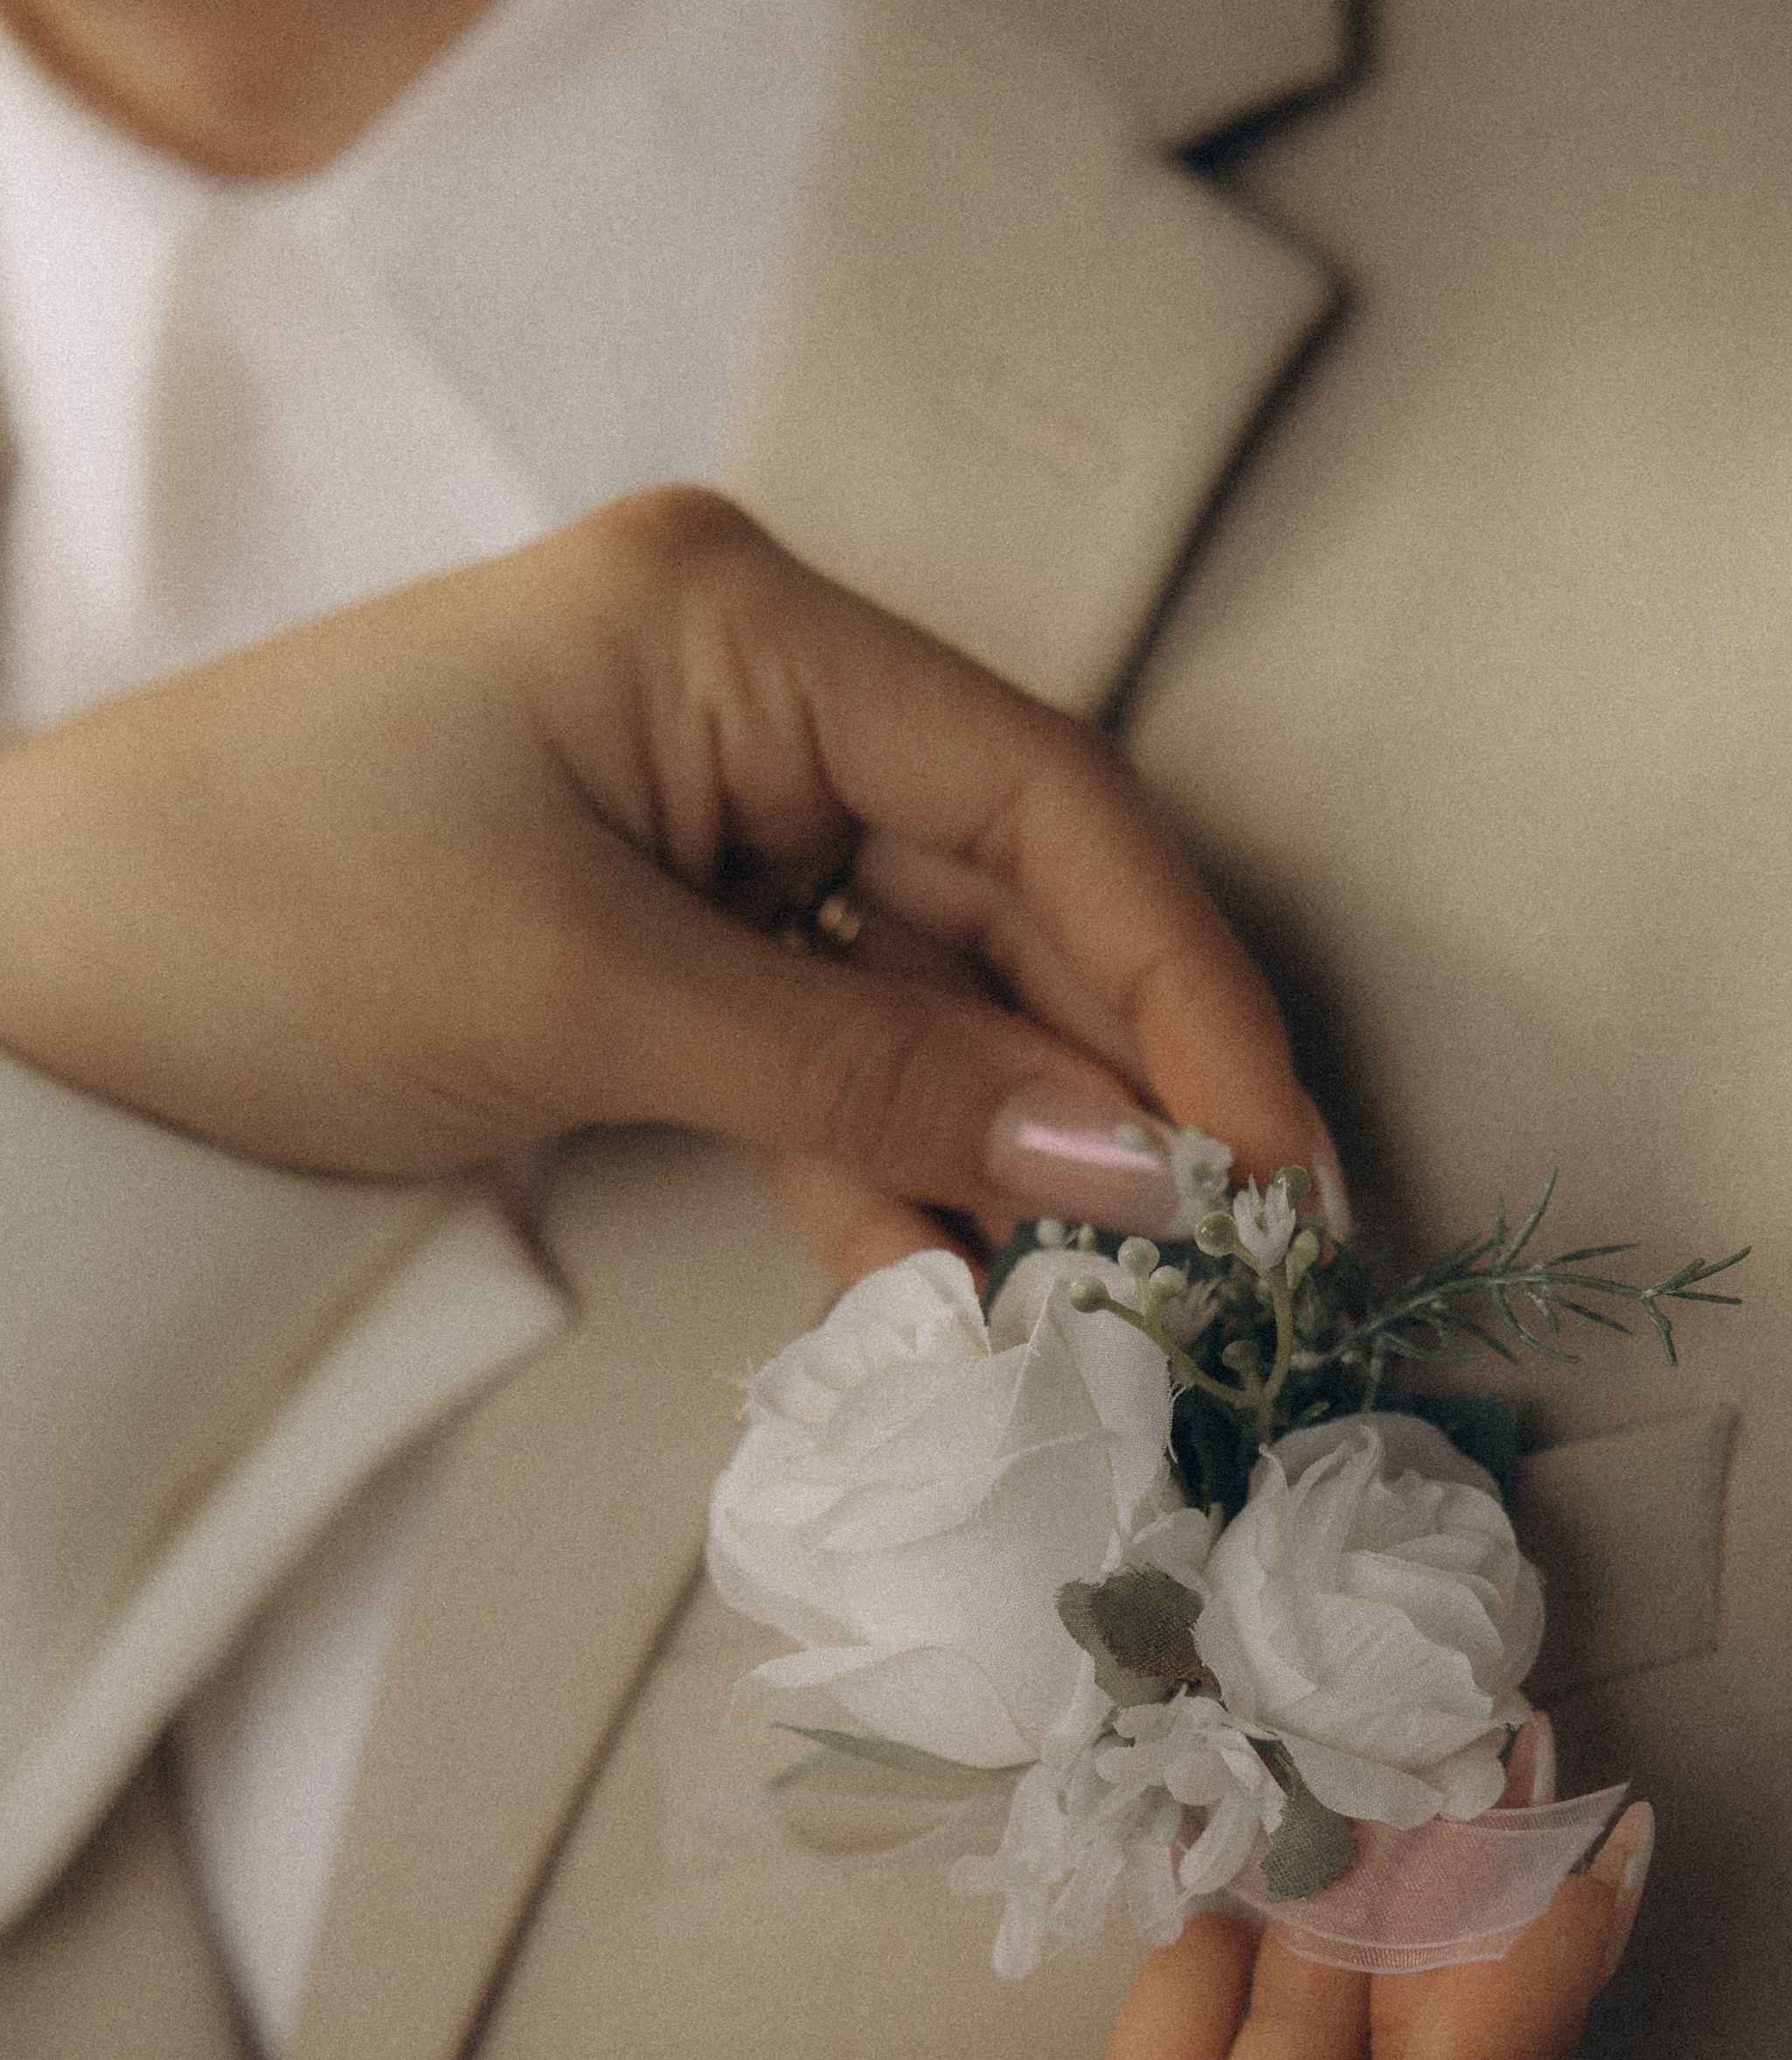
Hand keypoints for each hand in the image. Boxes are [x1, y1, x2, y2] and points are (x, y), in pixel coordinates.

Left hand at [0, 488, 1338, 1276]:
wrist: (38, 996)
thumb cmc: (271, 912)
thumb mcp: (595, 991)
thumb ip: (878, 1071)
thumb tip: (1126, 1162)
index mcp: (740, 628)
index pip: (1037, 793)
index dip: (1175, 975)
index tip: (1265, 1151)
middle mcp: (748, 702)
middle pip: (1008, 893)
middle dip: (1110, 1072)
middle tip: (1223, 1251)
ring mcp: (706, 823)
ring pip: (933, 988)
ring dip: (1005, 1142)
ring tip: (1099, 1293)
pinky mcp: (662, 942)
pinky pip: (829, 1051)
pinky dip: (882, 1165)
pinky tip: (940, 1280)